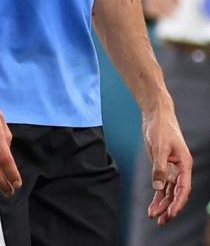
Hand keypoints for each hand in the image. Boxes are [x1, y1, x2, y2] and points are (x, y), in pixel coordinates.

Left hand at [142, 103, 192, 224]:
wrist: (156, 116)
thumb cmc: (161, 128)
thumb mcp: (159, 147)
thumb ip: (159, 167)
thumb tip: (158, 186)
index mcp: (184, 164)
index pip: (183, 188)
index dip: (178, 202)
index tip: (171, 213)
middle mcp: (180, 169)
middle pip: (176, 193)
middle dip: (169, 208)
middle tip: (161, 221)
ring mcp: (171, 169)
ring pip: (169, 192)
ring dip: (162, 204)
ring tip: (154, 217)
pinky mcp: (161, 167)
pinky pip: (161, 185)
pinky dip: (157, 196)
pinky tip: (153, 206)